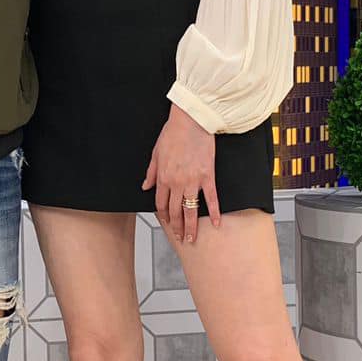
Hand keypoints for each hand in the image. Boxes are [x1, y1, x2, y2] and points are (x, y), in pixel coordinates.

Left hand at [142, 103, 220, 246]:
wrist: (191, 121)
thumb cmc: (173, 133)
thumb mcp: (155, 153)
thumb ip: (151, 173)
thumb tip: (145, 186)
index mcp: (163, 177)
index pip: (161, 203)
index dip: (164, 216)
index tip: (167, 224)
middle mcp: (177, 183)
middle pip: (175, 211)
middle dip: (176, 228)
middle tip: (181, 238)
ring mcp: (193, 181)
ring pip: (190, 210)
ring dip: (191, 227)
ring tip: (192, 238)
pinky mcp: (208, 176)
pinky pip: (211, 198)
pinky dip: (214, 212)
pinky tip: (216, 224)